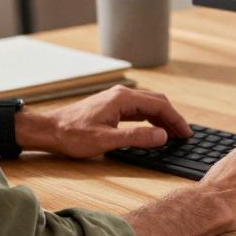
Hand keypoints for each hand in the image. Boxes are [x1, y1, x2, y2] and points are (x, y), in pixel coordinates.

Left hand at [27, 85, 192, 158]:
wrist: (48, 130)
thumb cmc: (72, 135)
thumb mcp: (106, 141)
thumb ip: (136, 138)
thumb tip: (162, 136)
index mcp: (122, 99)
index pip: (159, 105)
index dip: (176, 120)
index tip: (186, 133)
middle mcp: (121, 94)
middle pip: (156, 102)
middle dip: (172, 117)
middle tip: (184, 135)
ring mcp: (115, 99)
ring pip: (147, 105)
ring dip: (162, 118)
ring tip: (172, 134)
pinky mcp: (110, 106)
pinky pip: (138, 110)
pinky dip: (150, 118)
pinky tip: (153, 129)